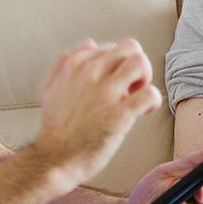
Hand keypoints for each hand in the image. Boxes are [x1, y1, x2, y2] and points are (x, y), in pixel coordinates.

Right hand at [31, 39, 162, 190]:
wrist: (54, 159)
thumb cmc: (54, 128)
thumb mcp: (50, 87)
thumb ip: (65, 62)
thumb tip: (91, 43)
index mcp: (75, 65)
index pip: (111, 47)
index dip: (118, 66)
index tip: (116, 84)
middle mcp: (90, 74)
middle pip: (130, 48)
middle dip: (136, 66)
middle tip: (131, 86)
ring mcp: (106, 93)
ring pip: (141, 63)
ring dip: (146, 79)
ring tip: (137, 96)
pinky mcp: (120, 114)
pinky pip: (150, 93)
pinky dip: (153, 101)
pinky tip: (144, 113)